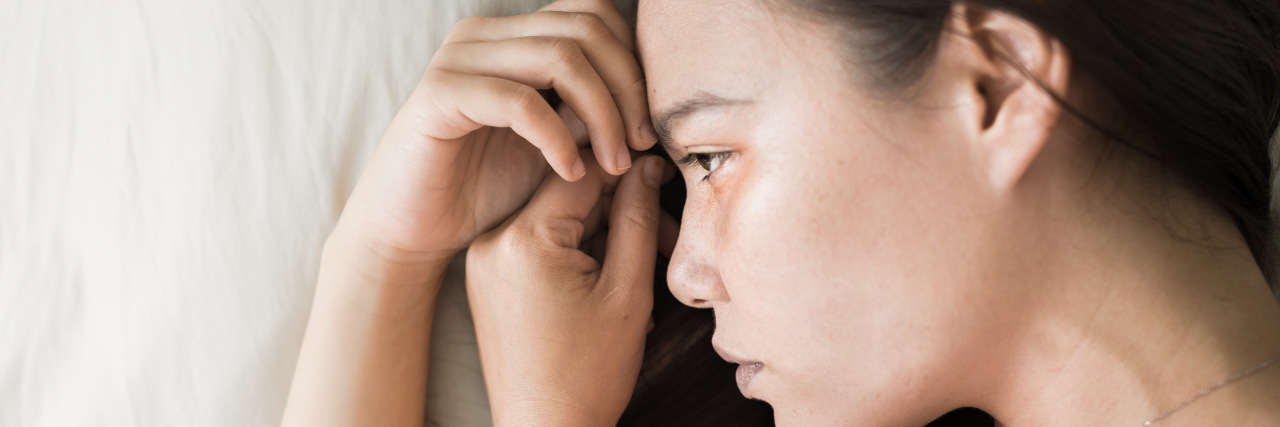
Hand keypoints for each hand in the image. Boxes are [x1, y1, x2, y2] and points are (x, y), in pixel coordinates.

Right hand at [333, 0, 655, 271]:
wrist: (414, 229)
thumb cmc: (487, 190)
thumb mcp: (559, 145)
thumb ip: (594, 115)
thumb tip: (649, 107)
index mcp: (514, 35)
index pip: (595, 14)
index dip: (633, 65)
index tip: (649, 127)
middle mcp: (485, 34)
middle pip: (586, 28)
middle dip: (627, 89)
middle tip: (641, 147)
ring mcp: (459, 58)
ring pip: (561, 57)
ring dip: (603, 115)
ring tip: (613, 167)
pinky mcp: (440, 95)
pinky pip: (520, 101)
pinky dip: (558, 137)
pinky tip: (570, 173)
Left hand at [467, 154, 665, 425]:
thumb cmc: (588, 374)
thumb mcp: (627, 292)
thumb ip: (636, 220)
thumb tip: (643, 166)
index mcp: (524, 240)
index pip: (581, 171)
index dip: (627, 166)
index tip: (662, 169)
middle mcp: (493, 242)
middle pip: (567, 197)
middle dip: (619, 209)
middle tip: (666, 235)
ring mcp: (484, 262)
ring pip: (555, 221)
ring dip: (601, 232)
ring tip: (643, 262)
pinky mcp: (487, 281)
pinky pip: (538, 246)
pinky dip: (575, 252)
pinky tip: (609, 276)